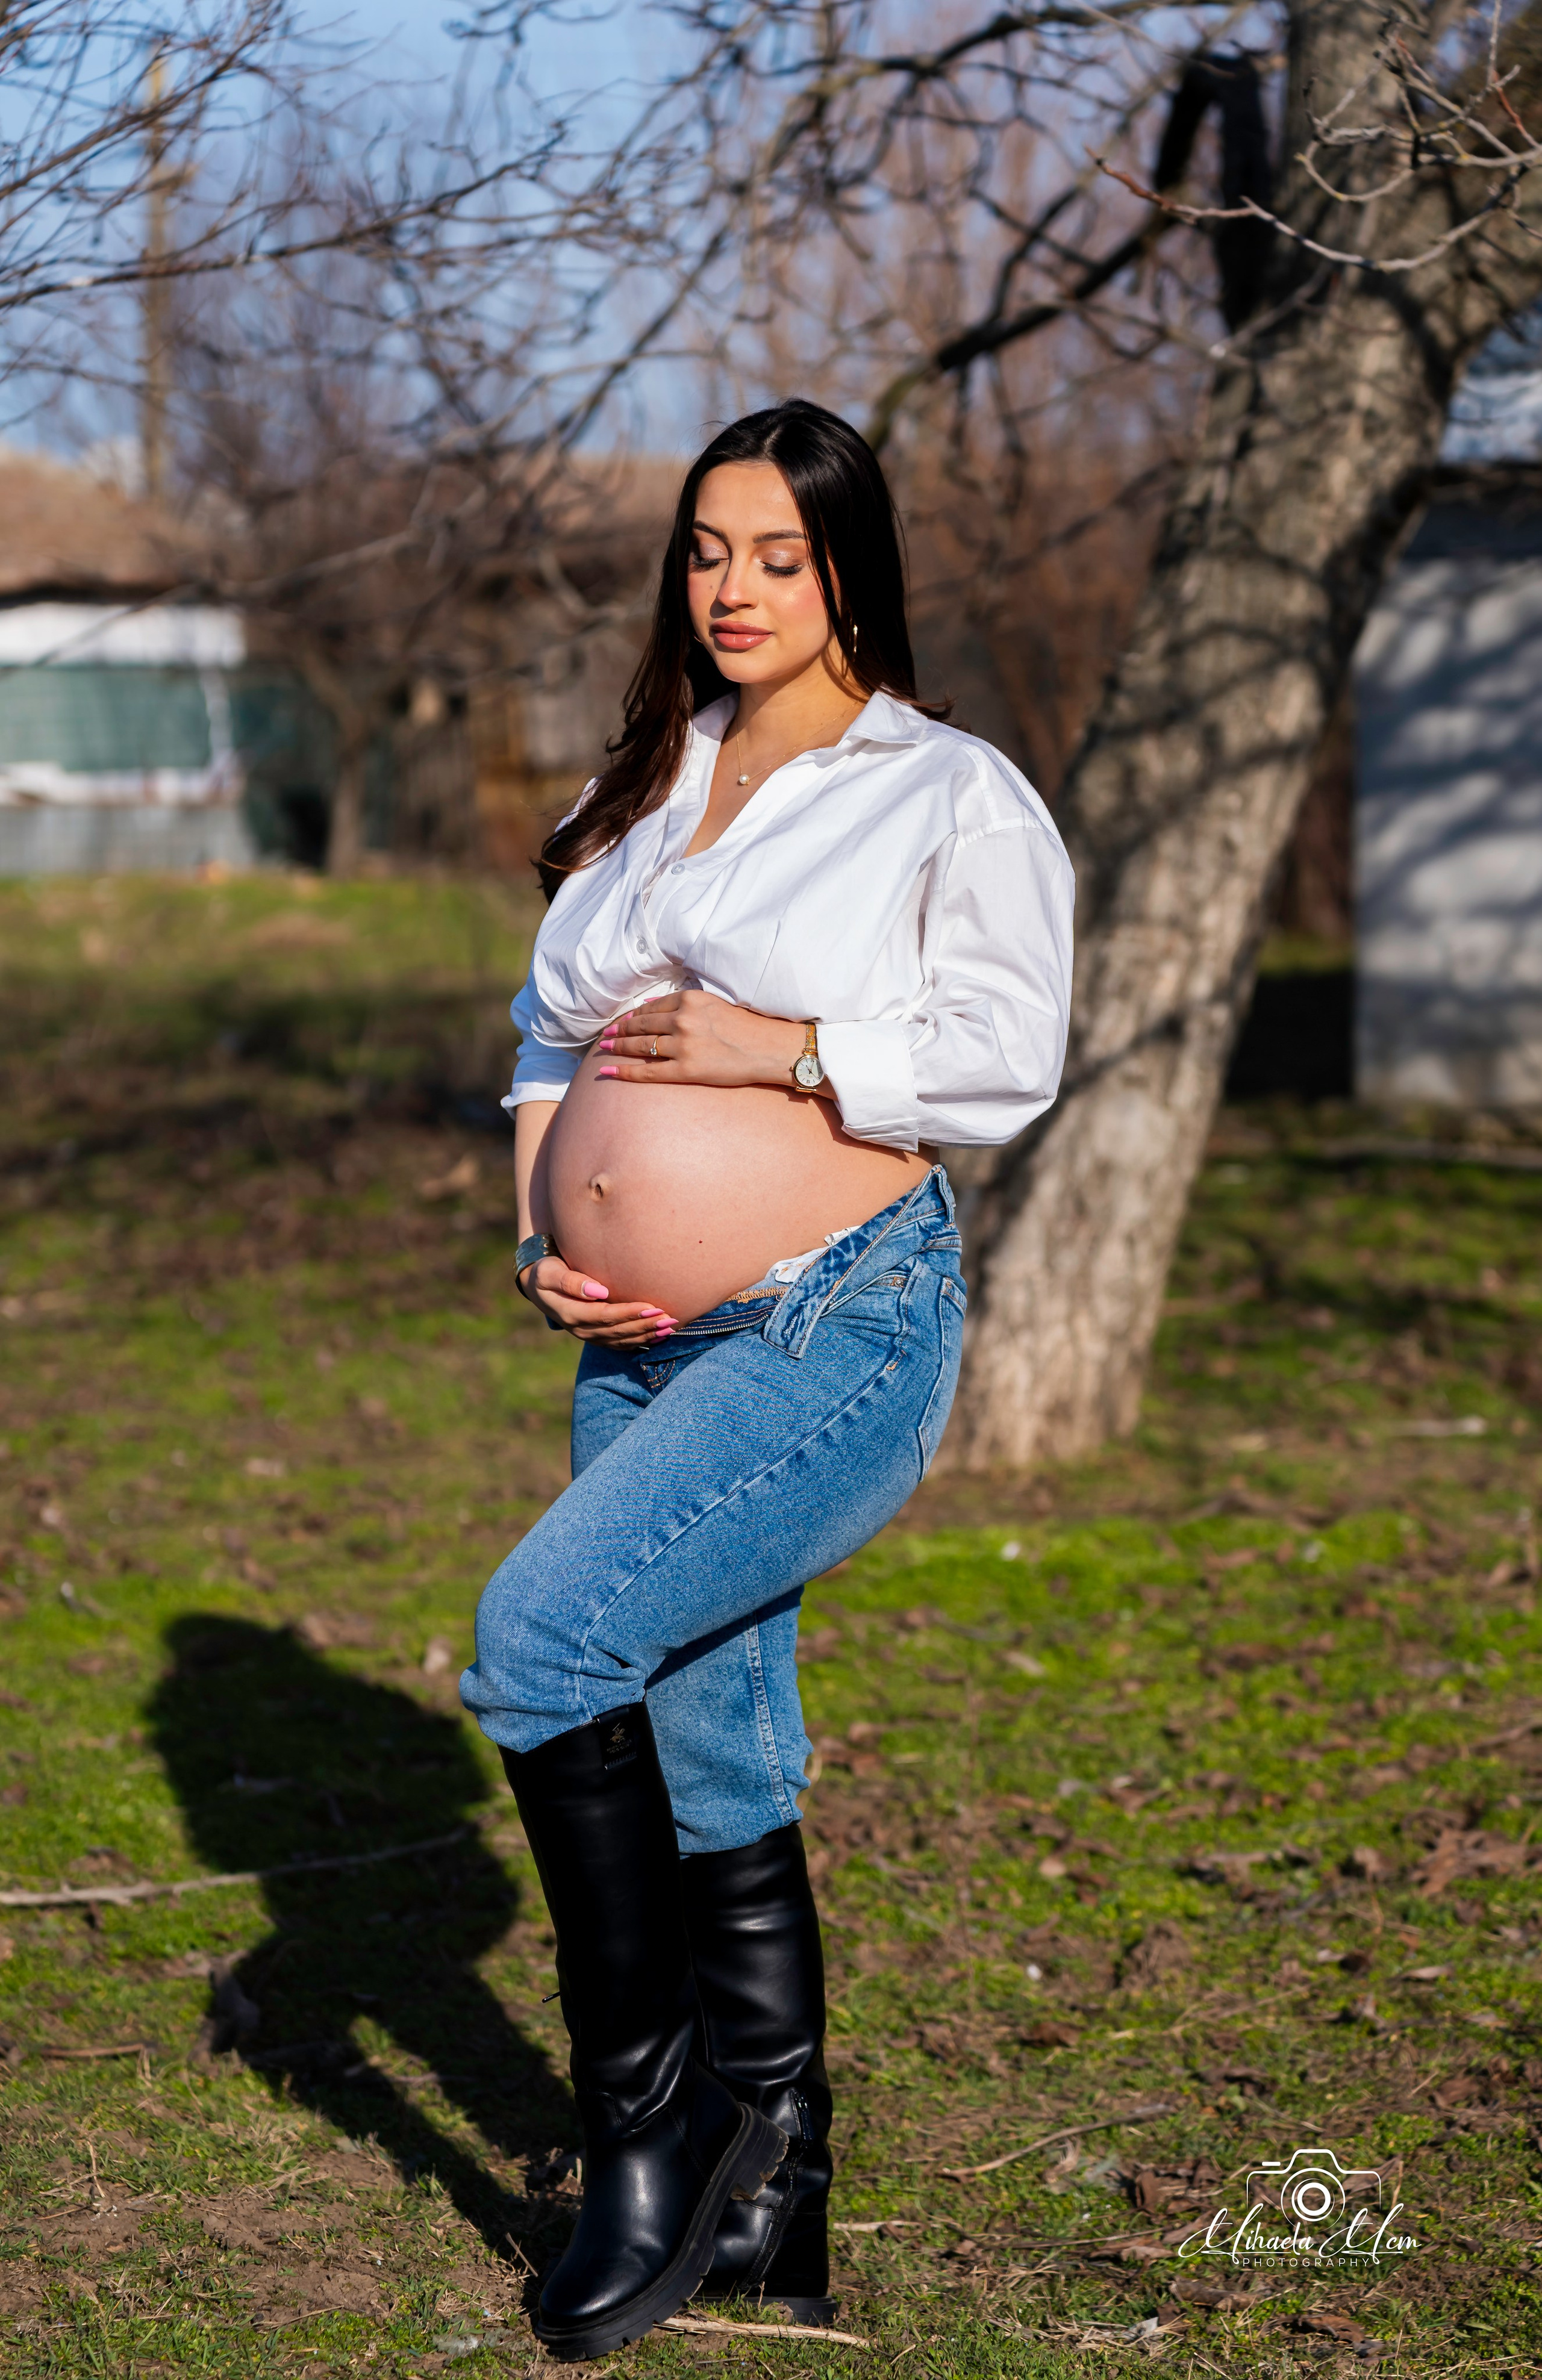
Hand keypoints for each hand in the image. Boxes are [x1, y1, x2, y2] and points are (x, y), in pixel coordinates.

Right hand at [519, 1256, 677, 1347]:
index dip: (629, 1313)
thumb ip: (570, 1281)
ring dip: (647, 1334)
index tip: (652, 1307)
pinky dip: (641, 1340)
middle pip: (618, 1330)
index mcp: (571, 1314)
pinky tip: (659, 1336)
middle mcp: (581, 1330)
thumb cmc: (546, 1272)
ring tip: (670, 1326)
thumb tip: (599, 1291)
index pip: (606, 1316)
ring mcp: (589, 1336)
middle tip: (669, 1318)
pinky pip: (621, 1343)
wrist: (539, 1286)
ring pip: (622, 1339)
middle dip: (645, 1325)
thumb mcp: (550, 1272)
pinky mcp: (597, 1336)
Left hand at [595, 989, 807, 1087]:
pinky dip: (625, 1072)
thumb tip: (654, 1005)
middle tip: (605, 1034)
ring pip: (640, 1046)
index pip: (651, 1006)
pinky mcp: (687, 1069)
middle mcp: (683, 1019)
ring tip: (604, 1048)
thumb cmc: (748, 1026)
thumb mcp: (715, 1004)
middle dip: (619, 1030)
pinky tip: (608, 1072)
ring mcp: (683, 1045)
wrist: (770, 1048)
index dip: (632, 1014)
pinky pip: (648, 1072)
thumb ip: (686, 1003)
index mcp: (690, 999)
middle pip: (641, 1025)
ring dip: (617, 1047)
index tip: (621, 1020)